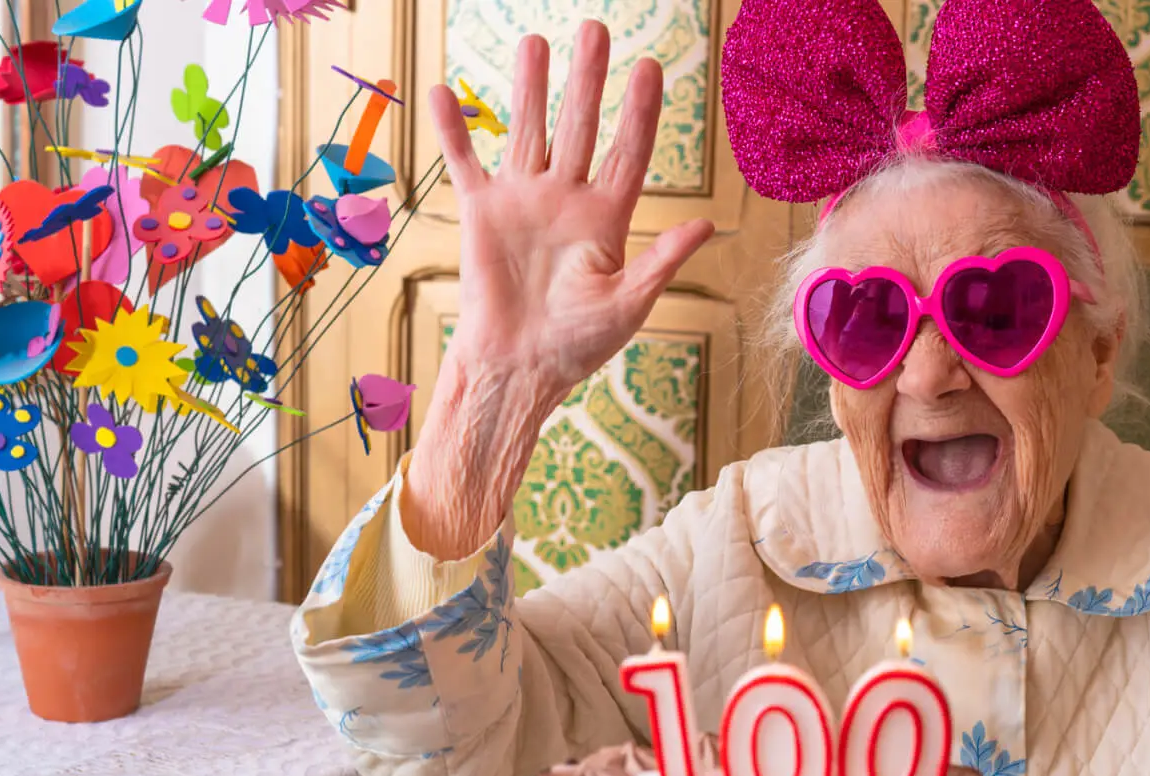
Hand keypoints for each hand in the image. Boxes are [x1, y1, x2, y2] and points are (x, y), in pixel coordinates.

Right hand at [430, 27, 713, 396]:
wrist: (518, 368)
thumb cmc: (578, 345)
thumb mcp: (629, 305)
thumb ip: (662, 261)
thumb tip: (706, 224)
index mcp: (608, 218)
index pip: (629, 153)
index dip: (640, 112)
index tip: (650, 67)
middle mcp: (567, 199)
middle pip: (580, 127)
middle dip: (587, 80)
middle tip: (596, 29)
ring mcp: (523, 201)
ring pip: (527, 130)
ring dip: (530, 87)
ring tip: (535, 40)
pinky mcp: (480, 213)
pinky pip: (464, 163)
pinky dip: (452, 130)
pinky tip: (443, 91)